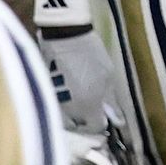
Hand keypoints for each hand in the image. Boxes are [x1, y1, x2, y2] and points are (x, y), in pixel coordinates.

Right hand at [42, 23, 123, 140]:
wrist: (64, 36)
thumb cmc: (91, 53)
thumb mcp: (108, 76)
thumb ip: (112, 101)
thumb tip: (118, 121)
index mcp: (89, 106)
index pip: (96, 128)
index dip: (102, 123)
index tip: (105, 116)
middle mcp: (71, 110)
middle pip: (80, 126)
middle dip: (87, 120)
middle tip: (93, 106)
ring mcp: (57, 102)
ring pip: (67, 118)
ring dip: (76, 113)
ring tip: (82, 96)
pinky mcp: (47, 94)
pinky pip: (58, 106)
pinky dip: (65, 104)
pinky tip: (70, 89)